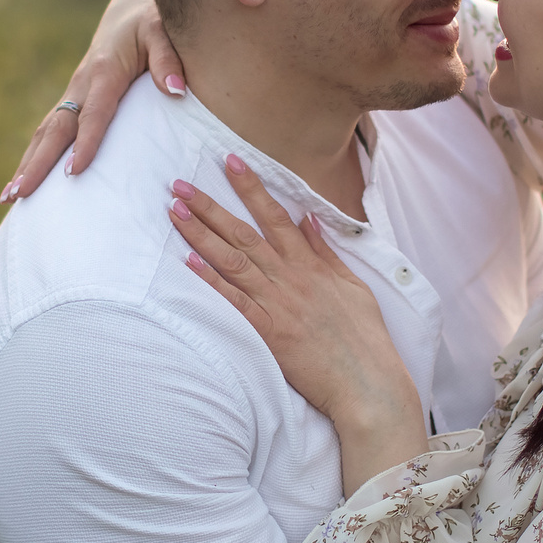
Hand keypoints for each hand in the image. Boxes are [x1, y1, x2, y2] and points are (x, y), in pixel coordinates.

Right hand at [1, 0, 185, 202]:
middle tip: (20, 194)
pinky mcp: (74, 99)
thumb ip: (168, 59)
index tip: (74, 172)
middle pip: (56, 129)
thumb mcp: (164, 31)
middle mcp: (82, 84)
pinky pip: (51, 130)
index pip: (94, 113)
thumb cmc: (152, 21)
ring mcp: (74, 92)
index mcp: (105, 71)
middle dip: (37, 163)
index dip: (85, 142)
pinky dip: (35, 155)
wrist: (131, 8)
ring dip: (27, 164)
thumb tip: (175, 90)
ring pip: (46, 132)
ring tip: (10, 197)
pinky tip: (26, 180)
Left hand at [168, 157, 427, 491]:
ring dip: (201, 234)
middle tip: (180, 184)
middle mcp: (290, 278)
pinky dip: (212, 281)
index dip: (251, 187)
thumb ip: (326, 252)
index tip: (230, 161)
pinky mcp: (268, 332)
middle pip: (243, 234)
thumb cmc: (364, 337)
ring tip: (175, 212)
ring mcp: (277, 304)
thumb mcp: (352, 286)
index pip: (276, 215)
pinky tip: (189, 261)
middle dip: (210, 206)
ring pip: (232, 261)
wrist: (367, 381)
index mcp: (310, 265)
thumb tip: (308, 219)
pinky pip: (234, 302)